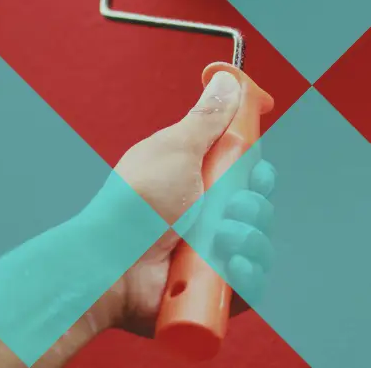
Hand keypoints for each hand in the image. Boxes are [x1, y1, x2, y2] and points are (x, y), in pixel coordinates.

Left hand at [103, 70, 275, 336]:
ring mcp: (212, 255)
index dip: (259, 170)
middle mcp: (208, 219)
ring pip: (261, 241)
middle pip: (260, 205)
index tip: (256, 170)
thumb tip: (227, 80)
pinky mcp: (215, 290)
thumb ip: (208, 118)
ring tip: (218, 241)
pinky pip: (254, 280)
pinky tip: (227, 267)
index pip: (248, 173)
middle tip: (229, 207)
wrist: (110, 266)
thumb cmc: (134, 206)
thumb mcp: (176, 150)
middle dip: (254, 205)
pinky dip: (247, 272)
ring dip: (247, 237)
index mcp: (200, 184)